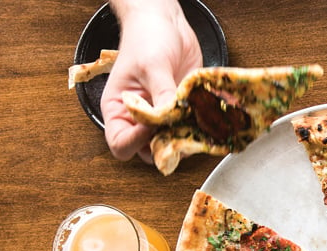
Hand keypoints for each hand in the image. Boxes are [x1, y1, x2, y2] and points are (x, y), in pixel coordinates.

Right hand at [102, 0, 200, 162]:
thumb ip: (161, 94)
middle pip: (148, 151)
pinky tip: (208, 119)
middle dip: (165, 146)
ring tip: (197, 124)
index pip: (121, 144)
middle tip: (181, 131)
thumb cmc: (147, 38)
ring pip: (172, 145)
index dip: (137, 142)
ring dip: (186, 140)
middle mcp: (138, 118)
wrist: (166, 22)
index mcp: (118, 110)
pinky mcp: (182, 112)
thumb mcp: (152, 65)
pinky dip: (200, 130)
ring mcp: (161, 117)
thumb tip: (170, 118)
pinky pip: (190, 131)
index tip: (154, 125)